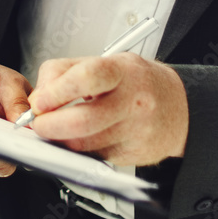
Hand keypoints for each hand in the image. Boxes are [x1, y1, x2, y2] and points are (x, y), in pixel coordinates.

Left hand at [27, 53, 187, 166]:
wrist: (179, 107)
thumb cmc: (138, 82)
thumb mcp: (105, 61)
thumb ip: (65, 72)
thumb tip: (38, 98)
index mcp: (122, 72)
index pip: (86, 78)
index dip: (56, 92)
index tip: (38, 102)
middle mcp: (132, 102)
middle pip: (83, 121)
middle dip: (50, 126)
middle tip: (38, 124)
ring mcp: (135, 132)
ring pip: (85, 145)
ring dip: (60, 140)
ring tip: (55, 130)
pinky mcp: (133, 156)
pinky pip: (94, 157)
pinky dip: (79, 150)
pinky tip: (81, 138)